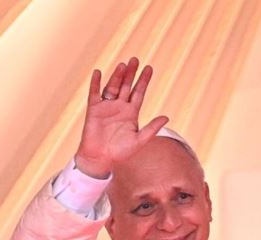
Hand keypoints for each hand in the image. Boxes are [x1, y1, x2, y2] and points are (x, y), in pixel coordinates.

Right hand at [74, 59, 168, 178]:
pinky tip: (98, 72)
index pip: (139, 92)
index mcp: (131, 113)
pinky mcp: (94, 109)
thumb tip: (166, 117)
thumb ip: (152, 128)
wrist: (101, 159)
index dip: (144, 81)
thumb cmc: (120, 153)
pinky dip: (95, 83)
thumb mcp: (139, 140)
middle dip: (131, 73)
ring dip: (117, 76)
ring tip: (123, 65)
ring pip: (113, 87)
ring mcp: (106, 106)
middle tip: (135, 59)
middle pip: (126, 86)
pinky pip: (94, 93)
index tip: (149, 68)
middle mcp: (119, 107)